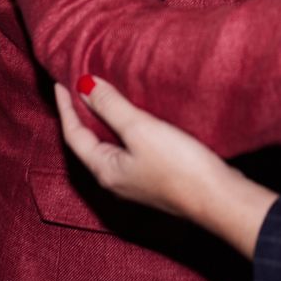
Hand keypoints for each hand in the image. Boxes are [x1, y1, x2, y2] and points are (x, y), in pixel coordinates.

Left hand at [55, 77, 276, 257]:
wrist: (219, 199)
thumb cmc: (179, 166)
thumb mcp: (141, 130)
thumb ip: (111, 107)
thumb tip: (84, 85)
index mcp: (104, 170)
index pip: (74, 135)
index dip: (66, 107)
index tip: (61, 81)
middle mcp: (115, 179)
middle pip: (88, 142)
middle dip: (82, 114)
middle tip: (79, 86)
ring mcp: (136, 181)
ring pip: (110, 145)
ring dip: (104, 121)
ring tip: (104, 97)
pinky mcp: (157, 178)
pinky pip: (129, 148)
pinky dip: (124, 129)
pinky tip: (137, 119)